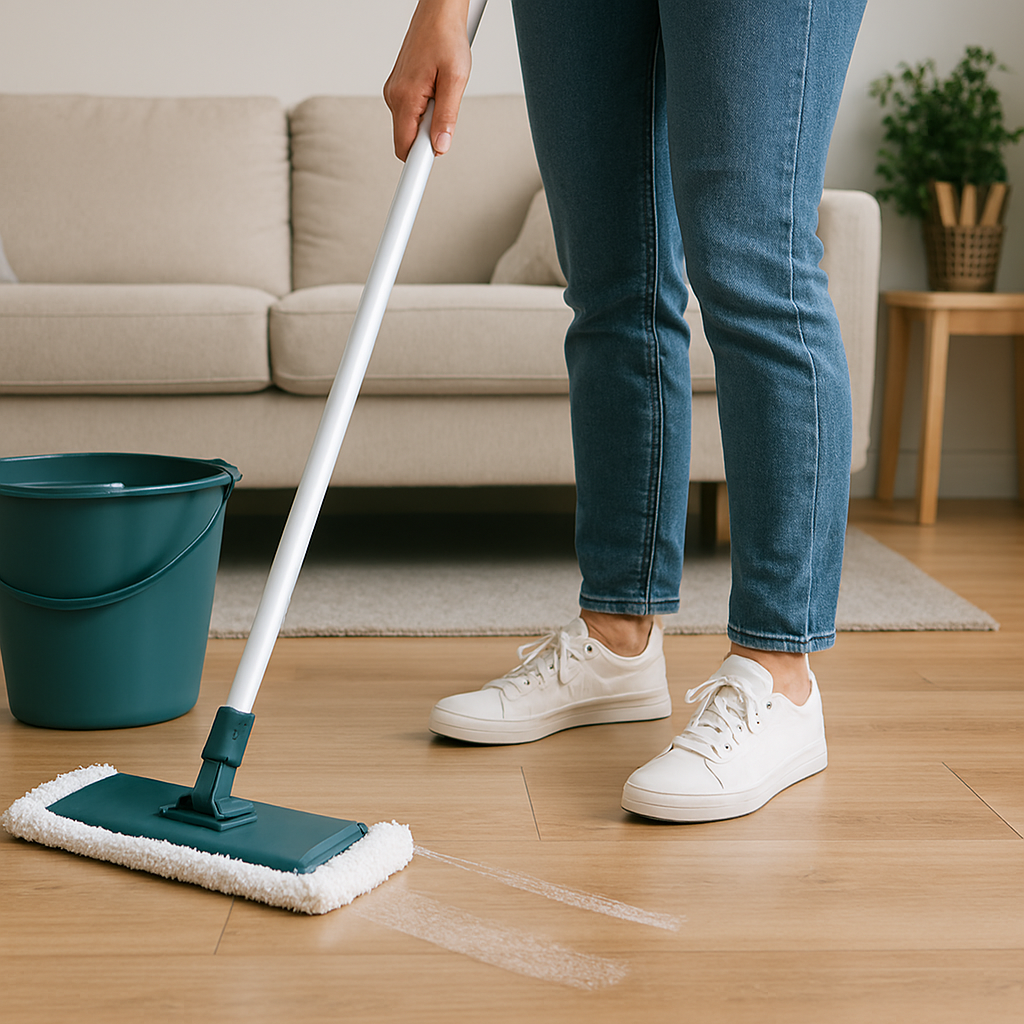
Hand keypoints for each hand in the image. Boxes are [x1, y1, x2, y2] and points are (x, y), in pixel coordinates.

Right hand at [383, 0, 471, 160]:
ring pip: (411, 126)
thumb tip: (441, 147)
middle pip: (408, 140)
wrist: (438, 10)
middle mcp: (394, 97)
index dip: (413, 169)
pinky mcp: (399, 88)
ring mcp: (394, 93)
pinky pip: (411, 112)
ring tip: (442, 88)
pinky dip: (425, 108)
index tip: (417, 187)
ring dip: (428, 119)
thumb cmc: (447, 37)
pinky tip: (436, 85)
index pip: (404, 149)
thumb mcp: (456, 78)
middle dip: (427, 137)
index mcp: (405, 98)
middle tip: (446, 111)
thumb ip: (447, 116)